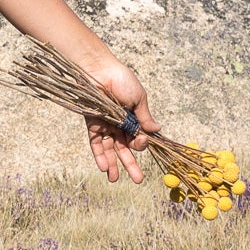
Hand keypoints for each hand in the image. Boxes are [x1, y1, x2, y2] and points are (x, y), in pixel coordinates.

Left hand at [84, 56, 159, 183]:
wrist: (98, 70)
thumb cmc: (121, 80)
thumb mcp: (138, 99)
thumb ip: (144, 117)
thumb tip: (157, 130)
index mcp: (132, 117)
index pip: (138, 137)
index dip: (141, 144)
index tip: (142, 141)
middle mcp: (119, 123)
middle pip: (125, 147)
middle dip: (131, 164)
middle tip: (138, 180)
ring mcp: (105, 124)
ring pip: (110, 149)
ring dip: (113, 164)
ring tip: (115, 179)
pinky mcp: (92, 124)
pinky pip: (96, 143)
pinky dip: (99, 155)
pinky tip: (104, 167)